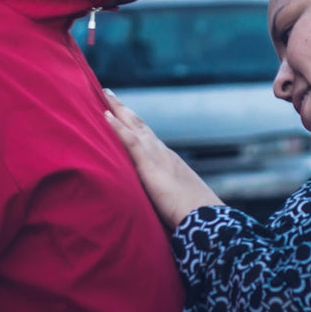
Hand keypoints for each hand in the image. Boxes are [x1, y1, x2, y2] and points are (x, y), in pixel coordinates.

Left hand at [104, 90, 224, 228]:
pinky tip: (106, 117)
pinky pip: (131, 142)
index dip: (133, 124)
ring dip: (119, 110)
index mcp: (167, 160)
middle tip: (110, 94)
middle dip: (124, 109)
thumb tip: (155, 201)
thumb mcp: (173, 200)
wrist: (204, 217)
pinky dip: (118, 128)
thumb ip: (163, 195)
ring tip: (106, 95)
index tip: (122, 111)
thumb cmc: (191, 214)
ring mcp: (157, 157)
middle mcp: (162, 153)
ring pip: (135, 126)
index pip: (146, 137)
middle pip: (140, 125)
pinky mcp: (150, 166)